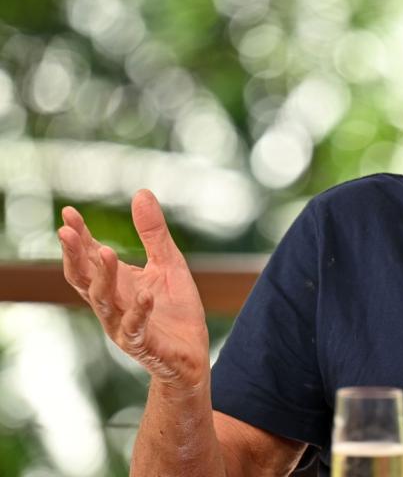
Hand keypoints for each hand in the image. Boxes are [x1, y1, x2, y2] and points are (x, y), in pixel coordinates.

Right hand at [59, 189, 209, 388]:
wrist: (191, 354)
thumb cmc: (175, 309)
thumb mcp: (168, 263)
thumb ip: (153, 233)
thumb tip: (141, 192)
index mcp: (115, 283)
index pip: (89, 256)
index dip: (79, 236)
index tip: (69, 212)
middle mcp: (111, 303)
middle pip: (83, 278)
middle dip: (74, 255)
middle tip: (66, 230)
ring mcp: (122, 324)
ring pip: (103, 301)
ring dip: (104, 276)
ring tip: (107, 251)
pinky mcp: (141, 343)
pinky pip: (135, 327)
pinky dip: (139, 311)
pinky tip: (145, 295)